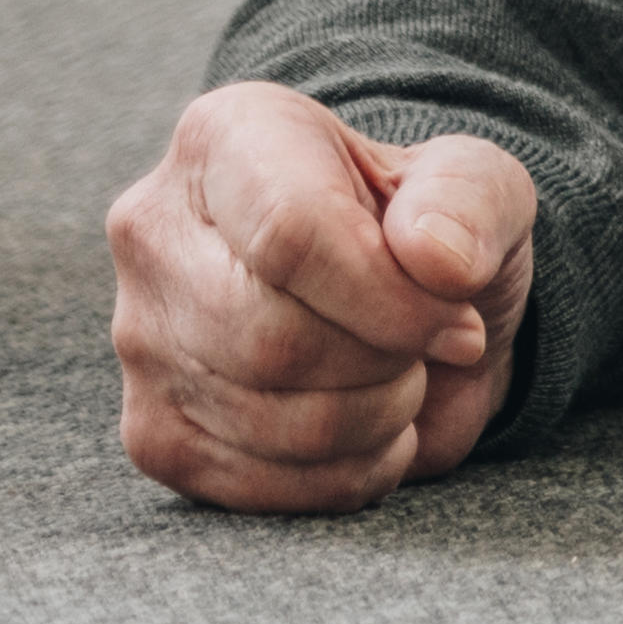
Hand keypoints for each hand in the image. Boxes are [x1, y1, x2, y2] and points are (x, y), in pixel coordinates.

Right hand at [105, 84, 537, 511]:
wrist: (403, 303)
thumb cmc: (432, 228)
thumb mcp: (482, 187)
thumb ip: (472, 202)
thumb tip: (436, 258)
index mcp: (228, 136)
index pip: (292, 234)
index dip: (390, 299)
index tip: (457, 325)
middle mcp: (156, 232)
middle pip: (274, 338)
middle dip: (385, 360)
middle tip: (430, 345)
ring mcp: (140, 338)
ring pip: (264, 418)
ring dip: (372, 417)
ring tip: (397, 377)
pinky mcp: (150, 432)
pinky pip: (248, 486)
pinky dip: (341, 473)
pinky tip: (367, 428)